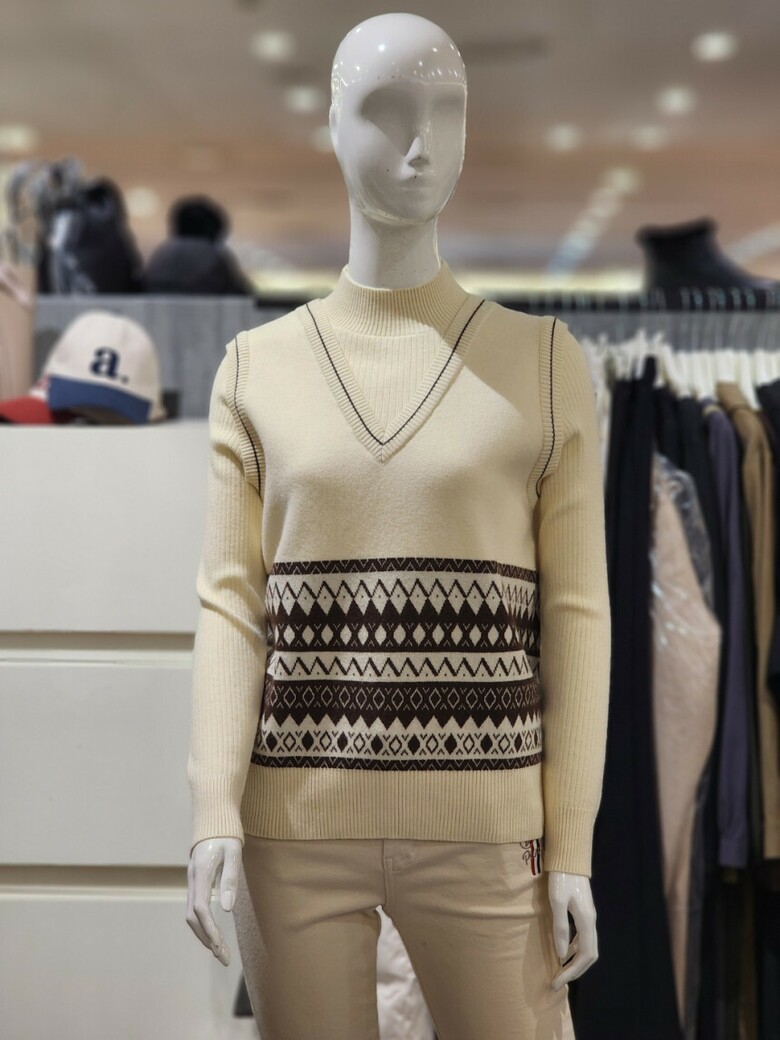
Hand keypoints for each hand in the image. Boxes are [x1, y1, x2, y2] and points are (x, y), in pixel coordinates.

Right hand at [186, 836, 241, 965]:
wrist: (214, 820)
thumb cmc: (226, 835)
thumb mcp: (233, 852)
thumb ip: (230, 879)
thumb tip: (227, 908)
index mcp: (201, 873)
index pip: (200, 908)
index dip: (209, 928)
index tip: (220, 945)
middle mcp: (192, 880)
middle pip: (192, 917)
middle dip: (207, 939)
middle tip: (223, 957)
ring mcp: (192, 882)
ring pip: (191, 916)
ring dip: (204, 935)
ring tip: (220, 952)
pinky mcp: (196, 883)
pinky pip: (195, 909)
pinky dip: (203, 925)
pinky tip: (214, 935)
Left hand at [546, 870, 597, 990]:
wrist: (568, 858)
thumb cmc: (561, 878)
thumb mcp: (556, 902)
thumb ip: (560, 927)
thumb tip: (560, 954)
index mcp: (587, 921)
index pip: (584, 956)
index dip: (572, 972)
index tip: (557, 982)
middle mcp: (591, 921)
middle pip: (589, 955)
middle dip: (574, 971)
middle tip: (557, 982)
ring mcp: (588, 917)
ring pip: (587, 947)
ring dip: (574, 962)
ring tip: (559, 971)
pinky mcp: (583, 912)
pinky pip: (583, 938)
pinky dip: (574, 950)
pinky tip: (562, 952)